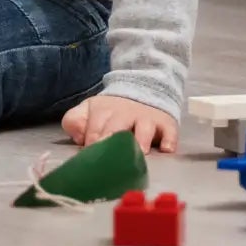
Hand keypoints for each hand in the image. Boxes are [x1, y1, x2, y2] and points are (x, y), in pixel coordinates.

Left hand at [62, 93, 177, 154]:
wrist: (144, 89)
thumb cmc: (112, 112)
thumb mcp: (89, 110)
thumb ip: (75, 121)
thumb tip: (79, 137)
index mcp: (102, 110)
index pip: (94, 126)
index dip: (91, 141)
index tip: (90, 154)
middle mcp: (125, 114)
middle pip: (117, 126)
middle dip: (111, 139)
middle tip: (109, 156)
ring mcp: (147, 119)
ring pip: (144, 128)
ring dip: (141, 140)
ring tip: (140, 152)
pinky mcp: (167, 124)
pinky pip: (170, 132)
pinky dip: (169, 140)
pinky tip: (167, 149)